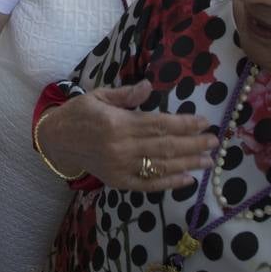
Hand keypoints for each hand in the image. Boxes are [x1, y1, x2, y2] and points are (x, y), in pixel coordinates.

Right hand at [39, 81, 216, 191]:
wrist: (56, 140)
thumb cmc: (79, 113)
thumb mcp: (98, 96)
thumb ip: (125, 95)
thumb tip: (149, 86)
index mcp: (117, 123)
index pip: (159, 124)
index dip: (184, 124)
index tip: (203, 121)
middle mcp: (121, 147)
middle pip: (165, 146)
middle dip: (193, 144)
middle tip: (214, 141)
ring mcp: (120, 167)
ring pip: (161, 166)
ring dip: (188, 164)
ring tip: (208, 160)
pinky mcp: (118, 182)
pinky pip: (148, 185)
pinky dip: (169, 183)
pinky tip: (187, 179)